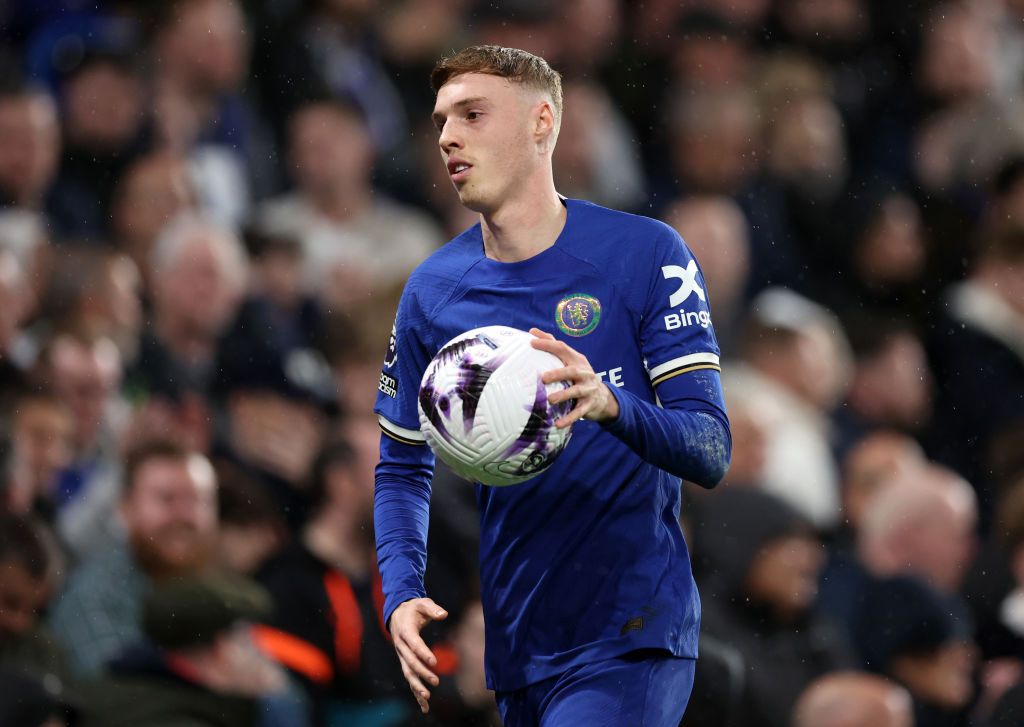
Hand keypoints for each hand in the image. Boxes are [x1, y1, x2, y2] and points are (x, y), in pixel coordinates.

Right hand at [389, 598, 448, 712]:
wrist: (397, 614)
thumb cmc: (413, 608)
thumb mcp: (422, 603)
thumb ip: (433, 608)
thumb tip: (443, 614)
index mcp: (405, 631)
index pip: (414, 644)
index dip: (423, 653)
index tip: (434, 662)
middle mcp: (401, 645)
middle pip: (410, 661)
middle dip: (422, 672)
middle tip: (436, 681)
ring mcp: (401, 655)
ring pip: (408, 673)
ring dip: (416, 686)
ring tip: (427, 698)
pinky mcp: (405, 662)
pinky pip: (410, 678)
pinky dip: (416, 692)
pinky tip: (425, 705)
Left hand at [529, 328, 619, 427]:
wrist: (603, 397)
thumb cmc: (579, 376)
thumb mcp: (571, 360)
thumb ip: (553, 346)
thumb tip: (532, 331)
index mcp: (577, 359)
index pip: (562, 348)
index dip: (547, 344)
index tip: (531, 342)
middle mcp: (584, 372)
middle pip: (572, 371)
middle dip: (558, 374)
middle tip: (543, 378)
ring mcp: (588, 389)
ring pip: (576, 391)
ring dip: (563, 395)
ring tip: (550, 400)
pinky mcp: (589, 404)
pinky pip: (579, 412)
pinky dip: (569, 418)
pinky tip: (558, 424)